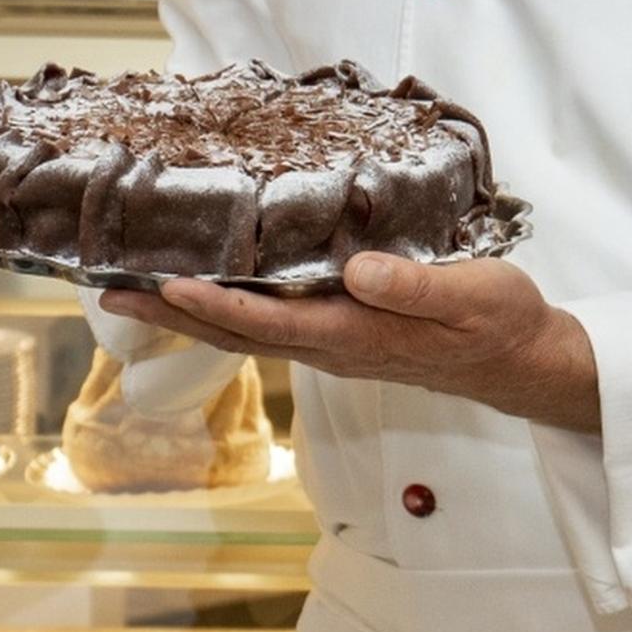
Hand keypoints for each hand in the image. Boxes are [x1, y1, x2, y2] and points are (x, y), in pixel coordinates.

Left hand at [101, 255, 600, 433]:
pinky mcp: (346, 334)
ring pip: (250, 332)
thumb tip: (356, 272)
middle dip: (174, 313)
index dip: (216, 306)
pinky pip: (272, 324)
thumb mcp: (471, 294)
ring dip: (192, 313)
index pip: (271, 323)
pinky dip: (230, 308)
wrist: (520, 359)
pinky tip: (216, 289)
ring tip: (141, 290)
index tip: (166, 286)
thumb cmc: (498, 321)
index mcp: (358, 335)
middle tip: (111, 290)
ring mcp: (337, 345)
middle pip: (240, 334)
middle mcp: (335, 347)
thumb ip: (415, 286)